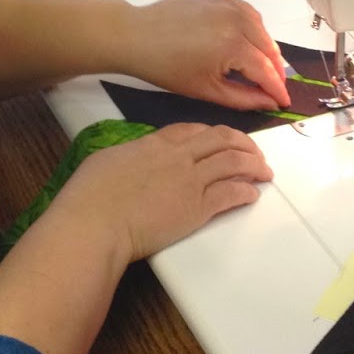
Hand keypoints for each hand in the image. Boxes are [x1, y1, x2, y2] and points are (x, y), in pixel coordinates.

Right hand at [46, 124, 272, 263]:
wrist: (96, 222)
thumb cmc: (90, 196)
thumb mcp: (105, 161)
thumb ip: (126, 158)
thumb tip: (130, 162)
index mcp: (153, 144)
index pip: (192, 130)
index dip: (211, 133)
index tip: (220, 139)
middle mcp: (177, 156)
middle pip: (221, 139)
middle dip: (243, 143)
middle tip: (253, 152)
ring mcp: (190, 181)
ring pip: (233, 162)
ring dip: (253, 166)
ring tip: (264, 172)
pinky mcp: (197, 208)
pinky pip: (231, 193)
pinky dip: (246, 192)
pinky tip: (251, 194)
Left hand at [122, 0, 289, 110]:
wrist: (137, 36)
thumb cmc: (167, 68)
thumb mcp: (206, 90)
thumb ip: (243, 98)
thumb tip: (270, 102)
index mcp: (234, 44)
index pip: (266, 70)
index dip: (277, 89)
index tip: (285, 102)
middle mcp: (237, 19)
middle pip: (269, 47)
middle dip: (275, 70)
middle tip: (275, 88)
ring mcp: (228, 4)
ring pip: (261, 27)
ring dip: (266, 47)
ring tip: (263, 66)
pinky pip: (247, 12)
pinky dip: (253, 28)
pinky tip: (248, 41)